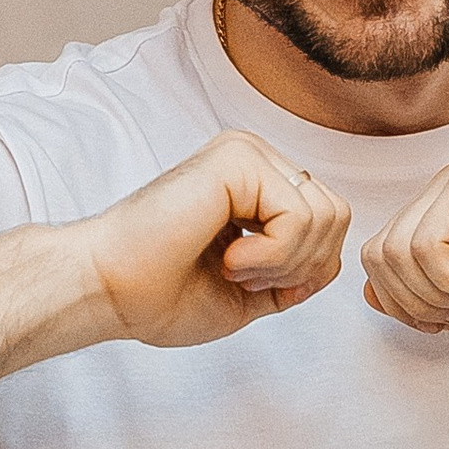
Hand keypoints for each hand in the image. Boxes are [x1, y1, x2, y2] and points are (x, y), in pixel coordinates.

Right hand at [77, 131, 351, 348]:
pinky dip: (270, 257)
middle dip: (301, 267)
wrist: (111, 291)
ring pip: (325, 215)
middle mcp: (255, 160)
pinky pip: (298, 216)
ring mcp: (246, 154)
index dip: (305, 270)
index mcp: (258, 185)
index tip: (249, 284)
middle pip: (337, 216)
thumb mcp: (251, 293)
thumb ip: (296, 274)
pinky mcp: (236, 159)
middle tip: (243, 278)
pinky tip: (227, 260)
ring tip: (232, 269)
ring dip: (284, 263)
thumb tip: (332, 262)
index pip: (330, 221)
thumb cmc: (161, 294)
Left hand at [361, 162, 448, 353]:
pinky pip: (423, 246)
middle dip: (419, 304)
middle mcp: (445, 193)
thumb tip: (368, 290)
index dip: (408, 307)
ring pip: (393, 252)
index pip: (378, 262)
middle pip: (376, 257)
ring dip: (439, 296)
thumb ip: (420, 299)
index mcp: (443, 218)